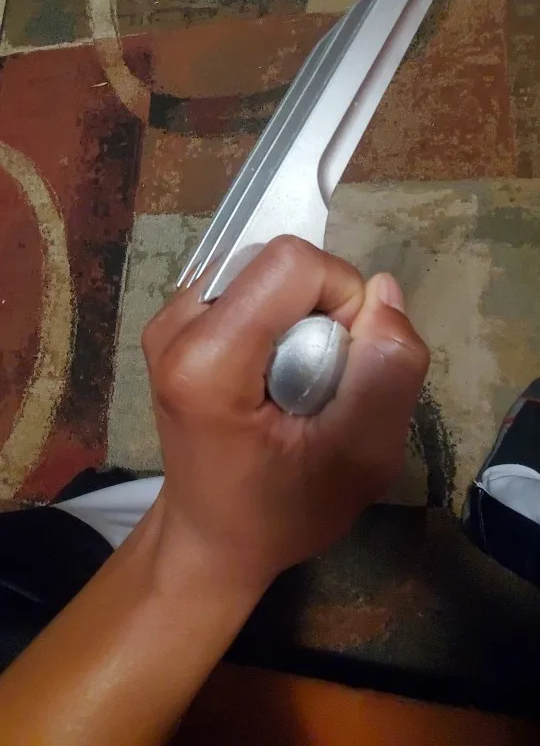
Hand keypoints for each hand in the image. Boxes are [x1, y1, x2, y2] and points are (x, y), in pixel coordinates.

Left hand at [143, 236, 428, 591]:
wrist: (211, 537)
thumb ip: (387, 372)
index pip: (294, 263)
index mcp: (207, 360)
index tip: (342, 365)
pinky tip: (272, 368)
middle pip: (277, 260)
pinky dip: (276, 313)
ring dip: (300, 310)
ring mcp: (166, 318)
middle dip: (322, 305)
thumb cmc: (282, 510)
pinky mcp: (172, 320)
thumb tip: (383, 290)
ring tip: (296, 378)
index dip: (342, 300)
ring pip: (263, 266)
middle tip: (321, 377)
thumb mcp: (360, 459)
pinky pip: (246, 282)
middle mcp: (174, 324)